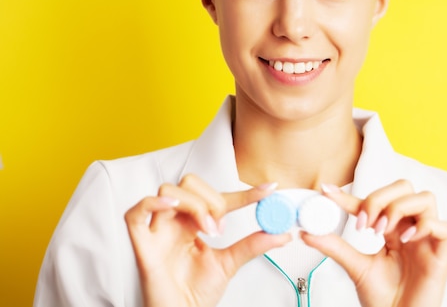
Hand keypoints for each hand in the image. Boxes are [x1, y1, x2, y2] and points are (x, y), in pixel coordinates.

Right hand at [124, 174, 290, 306]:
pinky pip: (135, 213)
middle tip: (223, 226)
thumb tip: (282, 234)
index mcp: (193, 224)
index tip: (269, 191)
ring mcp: (157, 231)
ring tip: (209, 229)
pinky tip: (172, 207)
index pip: (218, 197)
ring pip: (168, 191)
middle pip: (189, 184)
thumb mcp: (230, 263)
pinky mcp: (142, 246)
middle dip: (212, 199)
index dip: (244, 193)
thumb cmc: (196, 293)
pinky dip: (151, 203)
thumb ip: (253, 245)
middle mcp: (175, 222)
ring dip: (194, 204)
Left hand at [302, 180, 446, 306]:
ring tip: (382, 230)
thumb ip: (334, 247)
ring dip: (399, 208)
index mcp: (392, 229)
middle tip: (364, 223)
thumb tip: (307, 232)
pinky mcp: (442, 253)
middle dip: (380, 198)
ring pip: (425, 199)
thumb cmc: (384, 299)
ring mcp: (427, 239)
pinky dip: (425, 226)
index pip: (374, 202)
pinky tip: (406, 239)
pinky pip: (444, 226)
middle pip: (404, 188)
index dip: (351, 195)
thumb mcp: (355, 267)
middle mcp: (410, 228)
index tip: (328, 192)